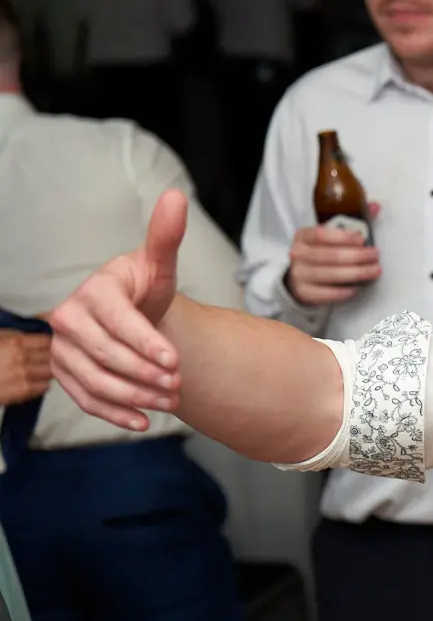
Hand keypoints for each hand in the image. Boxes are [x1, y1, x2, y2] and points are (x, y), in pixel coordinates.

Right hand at [0, 331, 51, 406]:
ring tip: (39, 369)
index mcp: (15, 342)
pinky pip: (44, 387)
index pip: (48, 339)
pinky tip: (33, 381)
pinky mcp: (22, 391)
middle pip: (53, 355)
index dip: (53, 341)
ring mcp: (24, 376)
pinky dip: (41, 384)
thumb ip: (14, 334)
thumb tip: (35, 328)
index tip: (54, 342)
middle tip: (47, 357)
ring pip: (51, 371)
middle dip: (52, 356)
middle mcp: (22, 358)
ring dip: (48, 370)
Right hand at [49, 191, 187, 430]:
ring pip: (94, 380)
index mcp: (94, 290)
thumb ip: (165, 237)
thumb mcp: (157, 265)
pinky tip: (142, 422)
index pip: (117, 321)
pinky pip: (84, 399)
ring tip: (171, 402)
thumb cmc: (144, 287)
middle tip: (180, 386)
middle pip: (105, 355)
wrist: (130, 313)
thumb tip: (177, 198)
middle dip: (144, 374)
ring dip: (134, 396)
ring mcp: (63, 348)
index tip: (176, 362)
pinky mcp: (64, 373)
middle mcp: (69, 319)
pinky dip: (113, 413)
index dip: (145, 344)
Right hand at [284, 203, 381, 305]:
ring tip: (374, 271)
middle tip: (375, 256)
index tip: (362, 239)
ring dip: (355, 273)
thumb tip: (375, 206)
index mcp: (303, 235)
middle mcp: (297, 253)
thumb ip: (353, 221)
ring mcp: (299, 274)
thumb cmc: (322, 252)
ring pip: (328, 274)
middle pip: (328, 255)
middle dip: (356, 256)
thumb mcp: (332, 236)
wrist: (301, 278)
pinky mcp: (303, 292)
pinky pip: (324, 293)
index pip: (321, 234)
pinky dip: (342, 291)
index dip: (343, 237)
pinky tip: (356, 288)